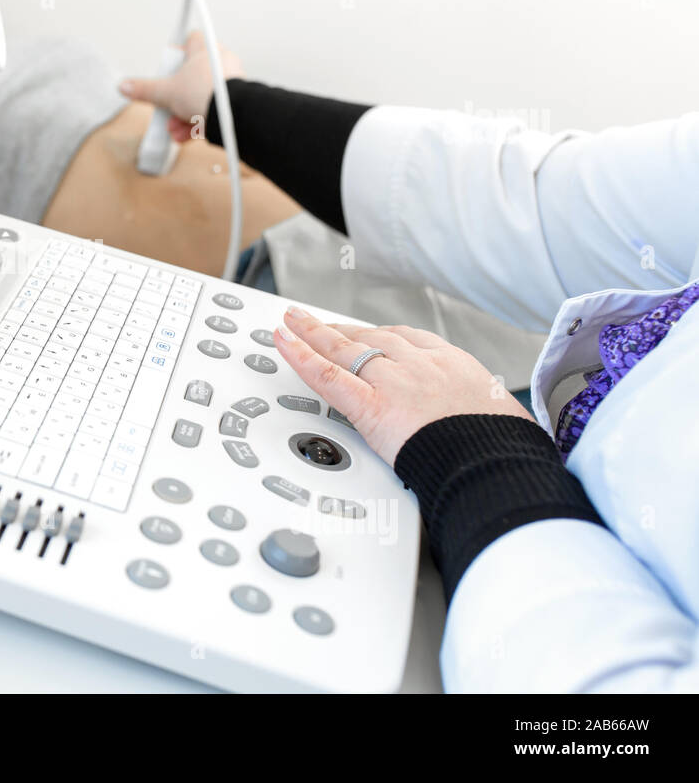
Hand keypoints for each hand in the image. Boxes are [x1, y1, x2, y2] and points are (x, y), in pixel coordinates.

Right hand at [118, 31, 242, 140]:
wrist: (231, 115)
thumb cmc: (206, 94)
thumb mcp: (165, 92)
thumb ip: (144, 89)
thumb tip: (125, 86)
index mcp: (204, 49)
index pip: (189, 41)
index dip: (175, 56)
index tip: (165, 70)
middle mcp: (220, 62)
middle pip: (190, 76)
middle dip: (175, 97)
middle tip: (166, 106)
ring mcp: (229, 82)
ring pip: (200, 96)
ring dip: (183, 114)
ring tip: (174, 127)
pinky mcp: (234, 101)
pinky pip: (212, 109)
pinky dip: (198, 122)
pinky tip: (185, 135)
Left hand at [273, 306, 532, 463]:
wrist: (496, 466)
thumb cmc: (505, 450)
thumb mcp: (505, 418)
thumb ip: (486, 413)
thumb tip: (496, 425)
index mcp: (454, 365)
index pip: (409, 340)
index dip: (381, 335)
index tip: (368, 332)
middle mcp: (420, 365)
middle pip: (372, 339)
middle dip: (342, 331)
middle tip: (319, 324)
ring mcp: (394, 382)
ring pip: (344, 349)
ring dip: (313, 333)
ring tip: (292, 322)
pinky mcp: (371, 406)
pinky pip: (327, 375)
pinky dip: (301, 356)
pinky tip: (284, 342)